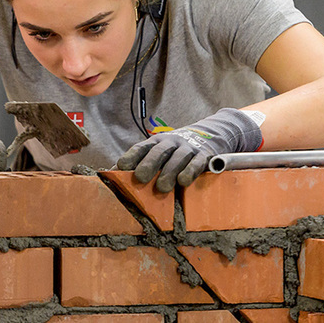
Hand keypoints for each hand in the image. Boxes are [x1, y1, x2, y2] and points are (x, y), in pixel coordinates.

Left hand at [116, 108, 262, 191]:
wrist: (210, 135)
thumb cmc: (177, 151)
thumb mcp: (160, 152)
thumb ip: (141, 162)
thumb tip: (113, 173)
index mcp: (157, 141)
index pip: (142, 147)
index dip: (131, 156)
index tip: (121, 166)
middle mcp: (172, 142)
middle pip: (159, 151)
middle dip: (149, 164)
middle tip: (140, 178)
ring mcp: (189, 148)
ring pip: (177, 158)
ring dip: (169, 172)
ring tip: (161, 188)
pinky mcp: (205, 155)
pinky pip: (197, 163)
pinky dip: (190, 171)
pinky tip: (184, 181)